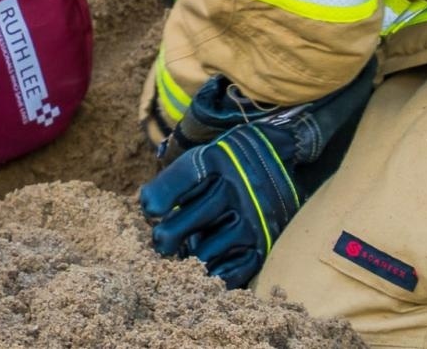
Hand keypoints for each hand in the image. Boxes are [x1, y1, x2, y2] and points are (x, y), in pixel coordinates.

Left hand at [139, 60, 375, 286]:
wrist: (279, 154)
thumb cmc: (227, 160)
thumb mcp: (202, 155)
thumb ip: (174, 181)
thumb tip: (147, 212)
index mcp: (215, 161)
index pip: (177, 184)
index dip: (155, 201)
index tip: (150, 210)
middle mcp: (236, 188)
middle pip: (184, 224)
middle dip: (164, 238)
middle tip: (162, 241)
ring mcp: (254, 217)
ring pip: (203, 252)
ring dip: (191, 254)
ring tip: (190, 247)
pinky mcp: (266, 241)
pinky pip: (232, 271)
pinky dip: (215, 272)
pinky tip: (209, 263)